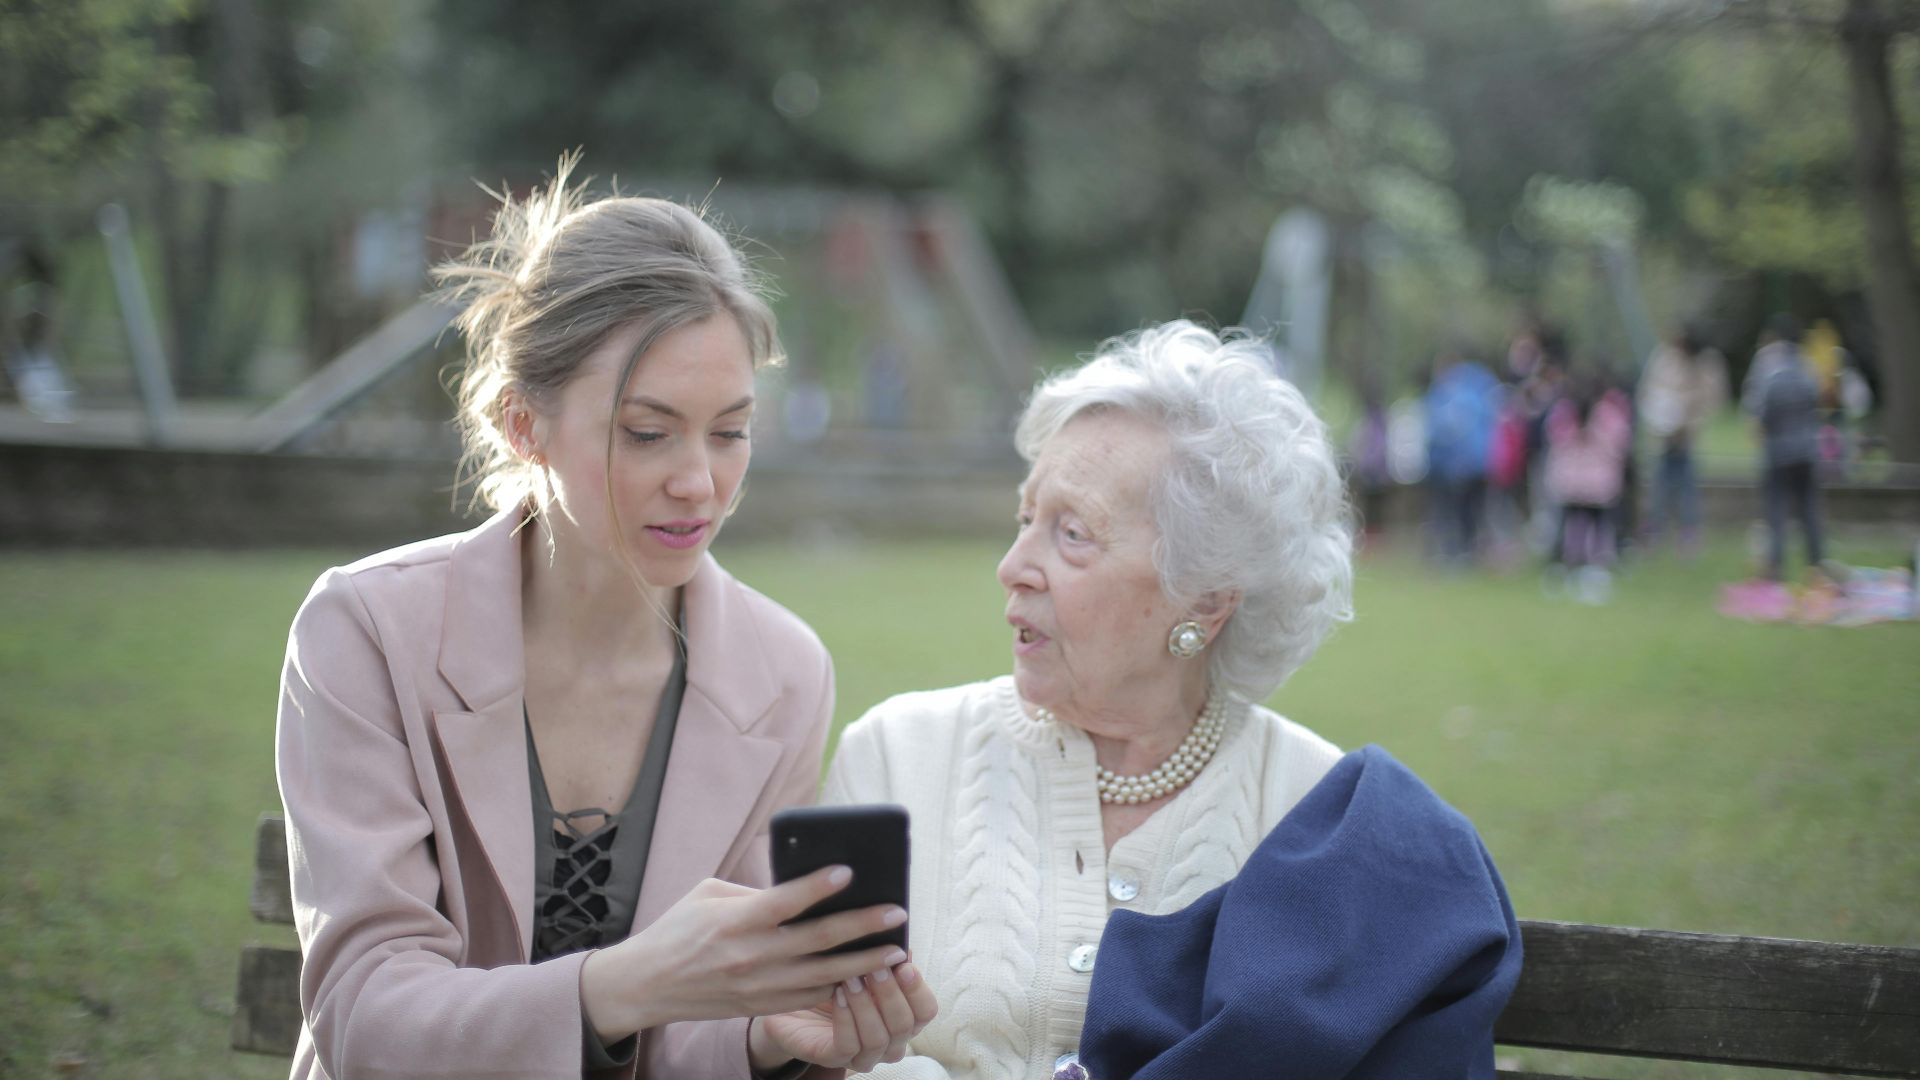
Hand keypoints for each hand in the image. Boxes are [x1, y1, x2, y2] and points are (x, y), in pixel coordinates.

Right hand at [581, 867, 910, 1040]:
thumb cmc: (678, 929)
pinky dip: (839, 987)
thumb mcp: (709, 894)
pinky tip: (865, 976)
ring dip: (864, 963)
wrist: (646, 985)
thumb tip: (800, 887)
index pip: (784, 901)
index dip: (818, 885)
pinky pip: (809, 998)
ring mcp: (757, 986)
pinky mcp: (760, 1007)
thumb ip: (755, 891)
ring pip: (823, 976)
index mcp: (734, 920)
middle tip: (897, 912)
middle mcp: (749, 955)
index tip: (849, 871)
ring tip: (896, 949)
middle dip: (862, 926)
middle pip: (817, 940)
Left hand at [755, 956, 938, 1071]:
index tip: (903, 965)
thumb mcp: (858, 963)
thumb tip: (899, 941)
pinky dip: (845, 1019)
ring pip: (878, 1038)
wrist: (792, 997)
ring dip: (865, 1005)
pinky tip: (838, 995)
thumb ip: (882, 956)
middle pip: (905, 1025)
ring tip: (851, 979)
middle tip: (875, 967)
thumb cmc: (833, 978)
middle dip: (890, 994)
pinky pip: (848, 1046)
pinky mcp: (835, 1059)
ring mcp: (864, 1055)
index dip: (918, 989)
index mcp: (903, 1016)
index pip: (926, 1011)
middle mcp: (890, 1041)